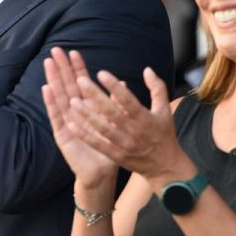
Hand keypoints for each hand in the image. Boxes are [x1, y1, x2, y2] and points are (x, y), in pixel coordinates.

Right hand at [42, 47, 119, 192]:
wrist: (102, 172)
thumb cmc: (109, 147)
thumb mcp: (115, 123)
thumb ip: (117, 103)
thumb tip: (122, 83)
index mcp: (88, 108)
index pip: (81, 83)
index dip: (77, 68)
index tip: (74, 51)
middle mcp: (74, 112)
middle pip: (67, 86)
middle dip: (61, 68)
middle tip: (55, 50)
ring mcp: (66, 122)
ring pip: (59, 97)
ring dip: (53, 80)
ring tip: (48, 64)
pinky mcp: (62, 135)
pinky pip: (56, 116)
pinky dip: (51, 103)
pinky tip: (47, 89)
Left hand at [59, 51, 193, 189]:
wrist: (164, 166)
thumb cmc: (163, 134)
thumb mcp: (165, 110)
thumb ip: (157, 88)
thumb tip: (147, 69)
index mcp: (145, 118)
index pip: (128, 100)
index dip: (115, 87)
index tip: (101, 73)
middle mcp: (133, 131)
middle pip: (112, 112)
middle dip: (96, 96)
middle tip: (80, 80)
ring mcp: (124, 144)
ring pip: (102, 128)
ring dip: (86, 115)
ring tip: (72, 101)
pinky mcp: (116, 156)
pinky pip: (98, 144)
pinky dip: (85, 135)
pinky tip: (71, 125)